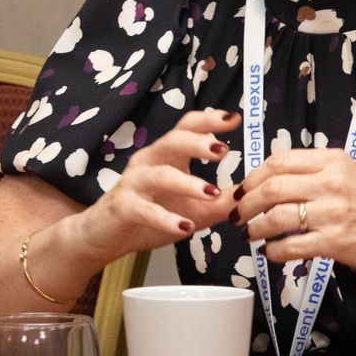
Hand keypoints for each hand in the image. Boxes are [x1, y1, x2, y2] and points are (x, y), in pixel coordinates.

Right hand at [68, 109, 239, 261]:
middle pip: (172, 141)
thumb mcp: (192, 210)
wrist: (103, 236)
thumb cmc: (148, 217)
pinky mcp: (123, 207)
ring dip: (187, 183)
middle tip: (223, 151)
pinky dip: (166, 218)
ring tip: (211, 192)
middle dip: (198, 143)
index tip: (234, 118)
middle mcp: (148, 163)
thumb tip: (252, 195)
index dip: (209, 121)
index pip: (186, 128)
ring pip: (160, 175)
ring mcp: (133, 183)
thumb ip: (220, 201)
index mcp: (166, 157)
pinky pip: (145, 209)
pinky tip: (185, 227)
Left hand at [232, 147, 355, 271]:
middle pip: (272, 187)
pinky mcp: (335, 242)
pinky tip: (269, 252)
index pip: (279, 161)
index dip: (253, 175)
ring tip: (248, 233)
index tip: (241, 188)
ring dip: (255, 227)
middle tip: (237, 213)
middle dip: (246, 202)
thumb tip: (268, 179)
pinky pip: (291, 246)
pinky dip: (273, 251)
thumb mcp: (347, 174)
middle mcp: (331, 183)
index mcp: (332, 160)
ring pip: (277, 217)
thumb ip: (313, 171)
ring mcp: (332, 213)